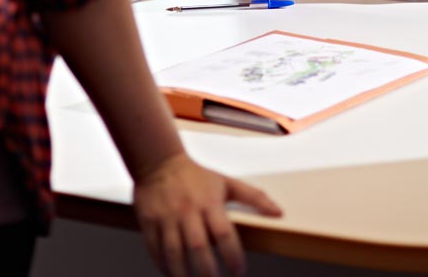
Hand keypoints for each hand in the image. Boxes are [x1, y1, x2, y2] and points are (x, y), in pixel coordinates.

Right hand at [133, 152, 281, 276]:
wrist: (159, 161)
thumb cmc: (196, 175)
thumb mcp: (227, 182)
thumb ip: (254, 197)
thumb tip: (279, 212)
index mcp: (209, 203)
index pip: (224, 234)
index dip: (233, 257)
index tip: (238, 272)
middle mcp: (187, 211)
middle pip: (198, 248)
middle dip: (208, 272)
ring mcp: (166, 218)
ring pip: (173, 253)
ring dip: (183, 274)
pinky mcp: (148, 222)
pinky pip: (155, 249)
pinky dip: (163, 266)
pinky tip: (172, 274)